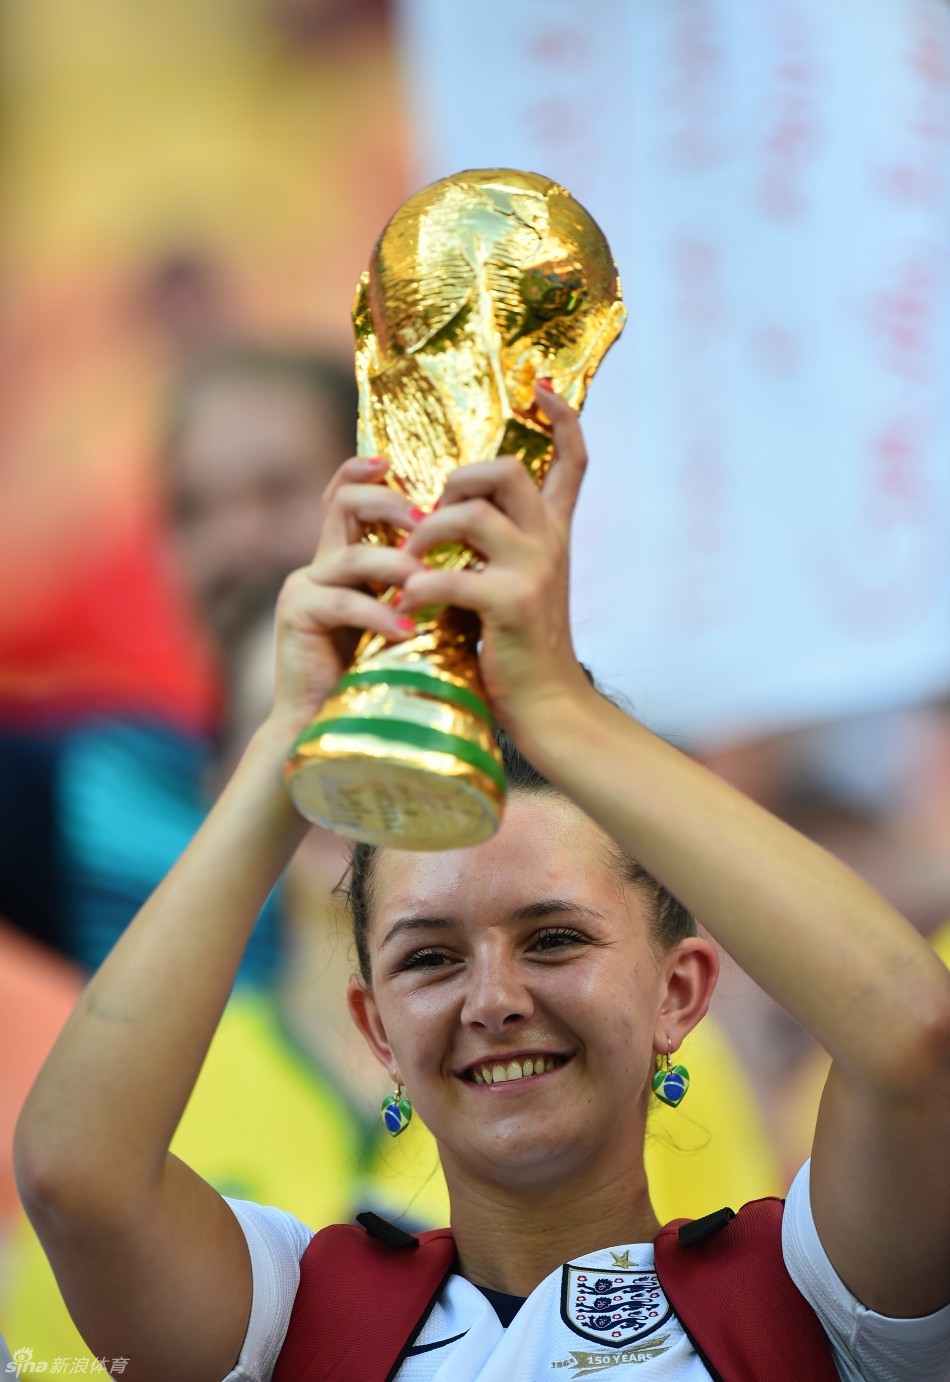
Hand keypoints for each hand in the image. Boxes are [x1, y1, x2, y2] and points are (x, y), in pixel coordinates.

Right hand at [267, 456, 422, 736]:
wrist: (333, 726)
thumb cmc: (382, 674)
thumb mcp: (410, 614)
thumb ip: (425, 581)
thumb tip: (482, 547)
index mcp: (345, 557)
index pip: (349, 496)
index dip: (367, 472)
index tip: (396, 463)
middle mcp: (320, 564)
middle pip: (344, 504)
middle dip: (387, 503)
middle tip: (425, 519)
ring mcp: (303, 587)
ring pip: (349, 553)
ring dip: (394, 564)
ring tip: (426, 581)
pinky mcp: (296, 615)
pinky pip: (343, 601)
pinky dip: (379, 615)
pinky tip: (408, 630)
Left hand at [398, 384, 592, 737]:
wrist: (547, 707)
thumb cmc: (519, 650)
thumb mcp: (515, 587)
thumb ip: (495, 550)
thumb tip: (446, 515)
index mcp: (554, 535)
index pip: (573, 462)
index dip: (562, 419)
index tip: (543, 386)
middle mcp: (550, 544)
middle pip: (507, 471)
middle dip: (458, 480)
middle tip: (434, 514)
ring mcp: (534, 572)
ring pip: (472, 513)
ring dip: (427, 531)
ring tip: (410, 562)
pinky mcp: (511, 604)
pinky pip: (451, 575)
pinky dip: (419, 586)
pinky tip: (407, 603)